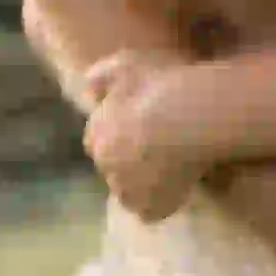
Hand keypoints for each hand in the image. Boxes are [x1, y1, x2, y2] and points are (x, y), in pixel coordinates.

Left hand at [77, 52, 221, 219]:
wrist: (185, 117)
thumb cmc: (159, 87)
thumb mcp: (125, 65)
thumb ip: (102, 76)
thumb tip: (90, 90)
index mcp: (96, 133)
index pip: (99, 142)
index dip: (121, 139)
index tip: (141, 134)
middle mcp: (104, 164)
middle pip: (114, 169)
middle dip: (130, 164)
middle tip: (160, 153)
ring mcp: (125, 189)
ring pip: (130, 193)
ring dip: (145, 187)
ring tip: (173, 172)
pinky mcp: (148, 208)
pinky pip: (153, 211)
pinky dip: (164, 203)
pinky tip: (181, 188)